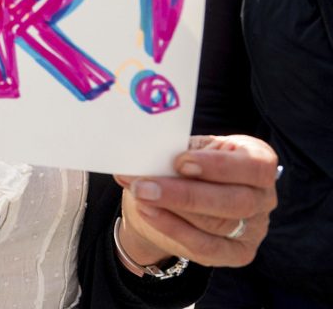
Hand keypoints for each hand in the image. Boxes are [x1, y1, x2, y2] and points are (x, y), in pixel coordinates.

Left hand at [115, 134, 277, 267]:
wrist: (168, 201)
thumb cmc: (181, 167)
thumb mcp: (182, 152)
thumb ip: (173, 153)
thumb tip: (143, 155)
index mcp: (257, 160)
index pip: (255, 165)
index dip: (218, 165)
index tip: (180, 161)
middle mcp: (263, 197)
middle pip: (237, 201)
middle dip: (187, 194)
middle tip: (146, 185)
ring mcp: (254, 229)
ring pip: (220, 224)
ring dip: (175, 210)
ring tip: (141, 196)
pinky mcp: (238, 253)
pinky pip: (207, 246)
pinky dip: (173, 229)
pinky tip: (149, 213)